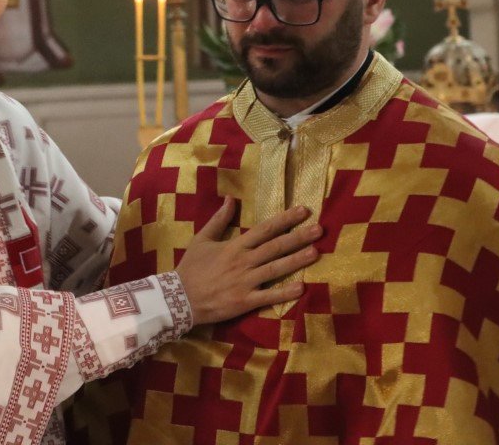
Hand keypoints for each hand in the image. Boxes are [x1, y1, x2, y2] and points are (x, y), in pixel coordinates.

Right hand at [175, 198, 320, 324]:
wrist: (179, 298)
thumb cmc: (191, 268)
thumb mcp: (202, 239)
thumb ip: (219, 219)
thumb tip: (231, 198)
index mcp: (235, 245)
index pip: (265, 228)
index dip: (285, 219)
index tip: (304, 211)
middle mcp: (243, 261)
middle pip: (276, 247)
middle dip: (299, 237)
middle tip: (320, 229)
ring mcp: (245, 281)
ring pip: (276, 269)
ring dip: (297, 260)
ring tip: (316, 252)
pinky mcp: (244, 301)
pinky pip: (268, 297)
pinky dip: (284, 293)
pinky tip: (301, 288)